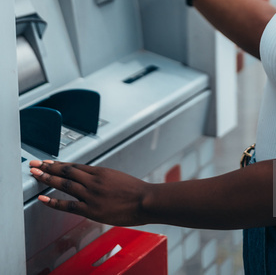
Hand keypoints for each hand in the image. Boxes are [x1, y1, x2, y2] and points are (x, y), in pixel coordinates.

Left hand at [29, 160, 151, 225]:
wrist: (146, 200)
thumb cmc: (136, 191)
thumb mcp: (118, 179)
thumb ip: (103, 180)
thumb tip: (93, 182)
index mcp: (100, 172)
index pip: (74, 166)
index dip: (58, 164)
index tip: (47, 162)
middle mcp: (93, 180)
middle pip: (66, 171)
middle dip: (48, 167)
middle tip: (34, 164)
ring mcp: (91, 194)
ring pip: (65, 183)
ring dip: (47, 179)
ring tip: (35, 175)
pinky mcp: (91, 209)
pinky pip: (69, 204)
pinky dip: (54, 202)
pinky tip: (43, 199)